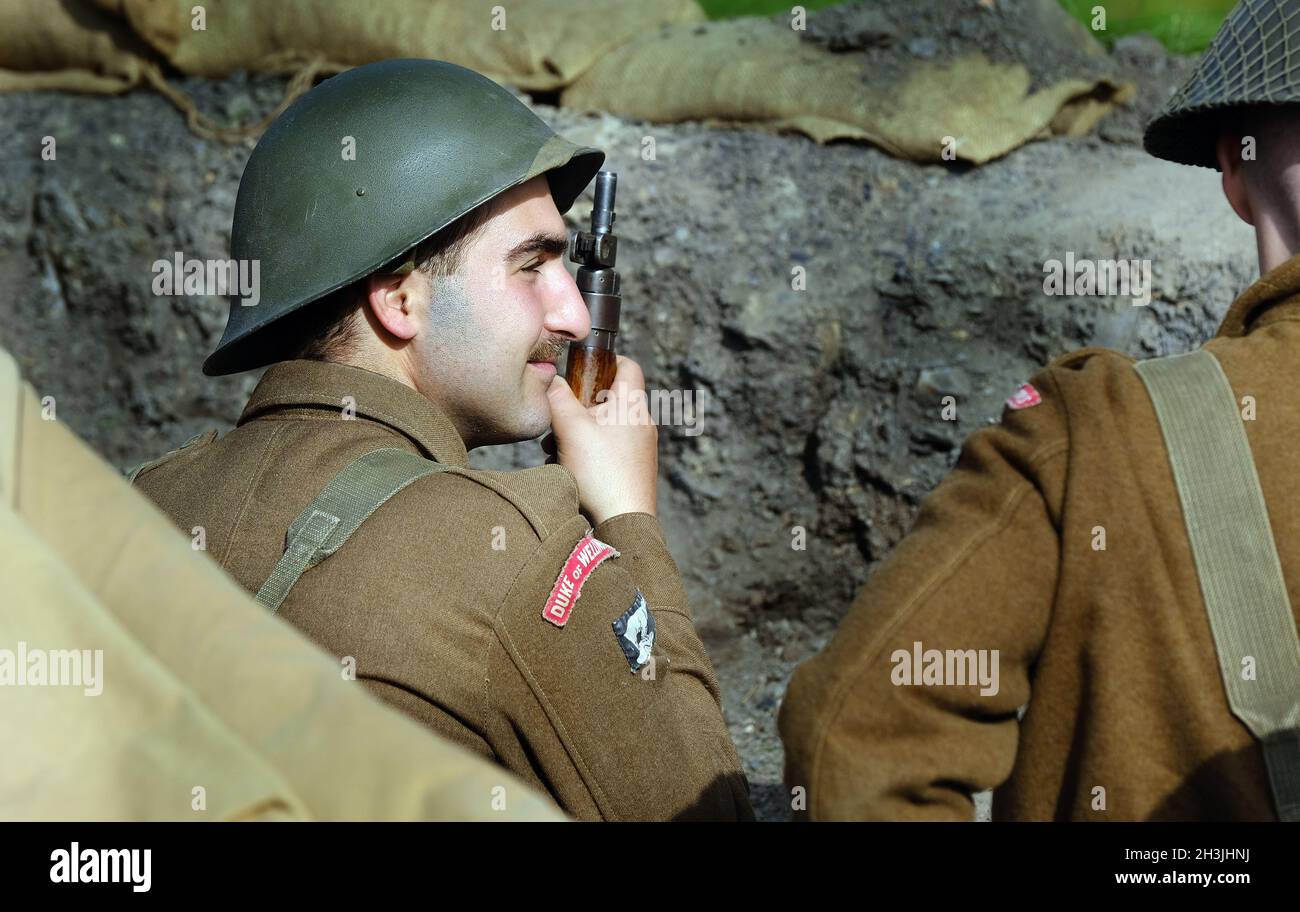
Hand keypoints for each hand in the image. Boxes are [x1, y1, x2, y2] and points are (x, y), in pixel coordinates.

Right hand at [544, 356, 657, 524]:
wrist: (623, 523)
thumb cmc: (601, 473)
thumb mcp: (570, 429)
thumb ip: (558, 398)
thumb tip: (550, 379)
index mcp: (632, 405)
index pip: (627, 365)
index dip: (604, 361)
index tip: (581, 370)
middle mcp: (642, 422)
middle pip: (609, 398)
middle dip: (579, 407)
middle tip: (560, 422)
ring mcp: (641, 447)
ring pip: (605, 426)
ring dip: (579, 434)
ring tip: (559, 450)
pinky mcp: (635, 469)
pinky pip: (609, 449)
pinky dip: (589, 453)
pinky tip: (571, 469)